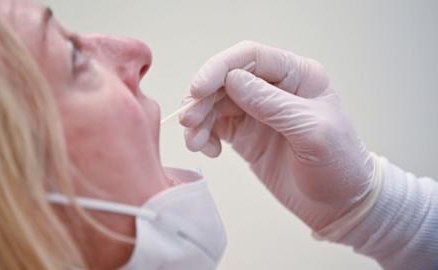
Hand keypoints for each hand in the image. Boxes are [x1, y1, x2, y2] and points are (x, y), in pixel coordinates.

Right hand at [180, 41, 374, 230]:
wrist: (338, 205)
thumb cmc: (338, 165)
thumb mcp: (311, 132)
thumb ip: (272, 104)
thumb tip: (232, 80)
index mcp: (297, 76)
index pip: (251, 56)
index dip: (220, 68)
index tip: (198, 90)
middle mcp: (275, 88)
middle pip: (226, 79)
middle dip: (203, 97)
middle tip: (189, 120)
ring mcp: (258, 111)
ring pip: (216, 102)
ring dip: (199, 119)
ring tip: (195, 142)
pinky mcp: (246, 134)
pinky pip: (216, 126)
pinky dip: (204, 135)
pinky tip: (208, 150)